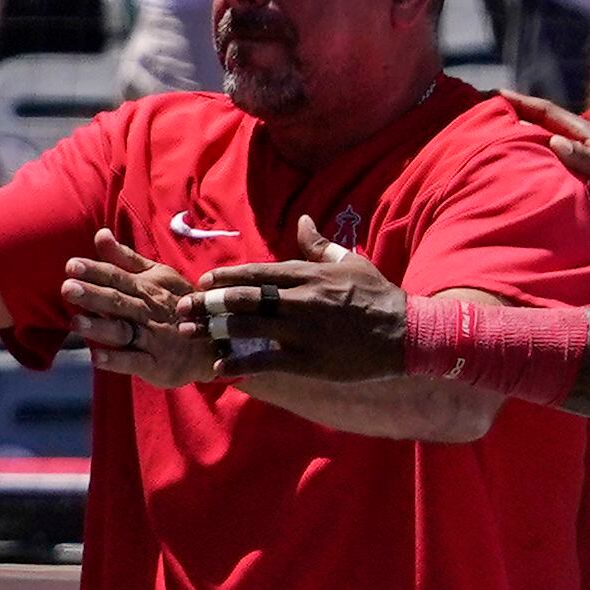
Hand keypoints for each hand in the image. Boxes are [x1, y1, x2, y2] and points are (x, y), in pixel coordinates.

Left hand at [58, 228, 219, 385]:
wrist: (212, 343)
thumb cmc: (177, 304)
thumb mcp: (157, 276)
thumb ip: (125, 259)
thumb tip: (100, 234)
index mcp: (147, 287)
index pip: (117, 276)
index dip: (95, 271)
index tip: (71, 266)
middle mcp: (148, 310)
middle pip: (118, 301)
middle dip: (93, 295)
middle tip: (67, 288)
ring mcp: (153, 338)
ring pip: (124, 330)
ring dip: (100, 327)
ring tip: (75, 321)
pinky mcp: (156, 364)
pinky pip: (135, 361)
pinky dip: (116, 360)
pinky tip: (96, 357)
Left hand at [191, 215, 408, 380]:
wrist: (407, 334)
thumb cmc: (379, 296)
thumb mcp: (351, 262)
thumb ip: (321, 246)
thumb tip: (302, 223)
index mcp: (307, 275)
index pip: (257, 272)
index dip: (226, 277)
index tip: (204, 282)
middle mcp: (299, 300)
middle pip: (243, 298)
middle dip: (208, 302)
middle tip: (182, 307)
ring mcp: (302, 331)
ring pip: (247, 327)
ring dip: (213, 329)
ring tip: (189, 331)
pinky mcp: (307, 360)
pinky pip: (265, 361)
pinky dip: (239, 363)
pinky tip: (219, 366)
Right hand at [498, 88, 589, 253]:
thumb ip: (584, 157)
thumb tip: (553, 139)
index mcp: (587, 137)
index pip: (550, 114)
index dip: (525, 103)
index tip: (498, 95)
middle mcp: (576, 148)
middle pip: (540, 128)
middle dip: (515, 120)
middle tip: (486, 116)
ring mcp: (571, 168)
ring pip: (538, 152)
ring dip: (517, 145)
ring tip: (488, 142)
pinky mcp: (568, 189)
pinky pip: (541, 176)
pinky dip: (524, 172)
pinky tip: (506, 174)